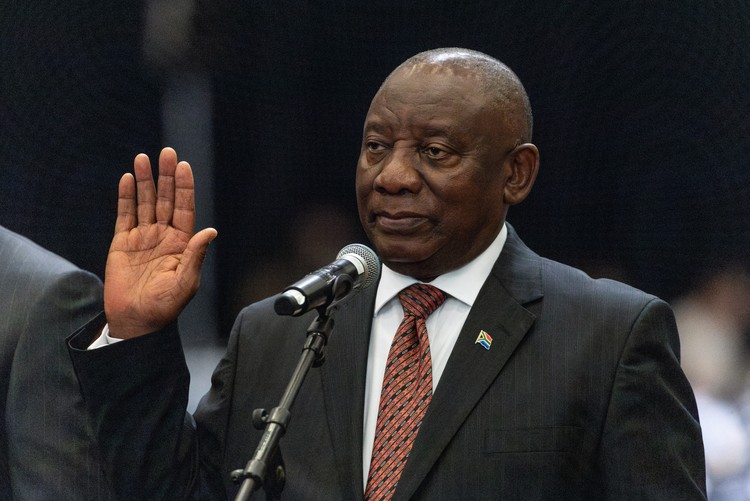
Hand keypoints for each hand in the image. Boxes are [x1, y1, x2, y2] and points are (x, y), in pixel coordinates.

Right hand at [104, 147, 217, 338]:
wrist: (136, 321)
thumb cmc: (165, 307)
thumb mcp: (185, 282)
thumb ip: (195, 256)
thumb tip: (211, 231)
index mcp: (181, 243)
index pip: (184, 208)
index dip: (184, 187)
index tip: (183, 166)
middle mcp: (163, 236)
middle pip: (164, 199)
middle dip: (166, 176)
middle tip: (167, 153)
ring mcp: (142, 237)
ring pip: (144, 202)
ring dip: (144, 181)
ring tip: (143, 158)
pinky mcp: (122, 243)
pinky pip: (124, 215)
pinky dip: (126, 197)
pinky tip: (128, 179)